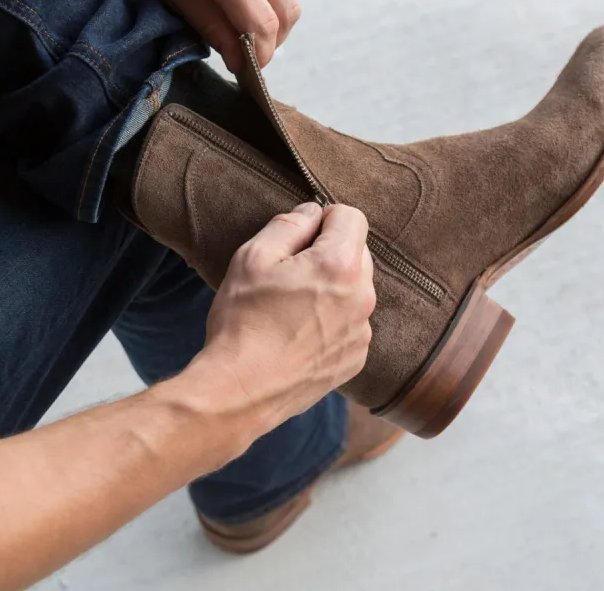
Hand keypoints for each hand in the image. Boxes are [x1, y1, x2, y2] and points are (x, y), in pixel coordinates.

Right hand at [194, 203, 374, 435]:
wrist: (241, 391)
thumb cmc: (243, 322)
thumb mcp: (252, 258)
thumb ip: (288, 225)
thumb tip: (312, 211)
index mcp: (339, 265)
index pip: (352, 216)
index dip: (323, 219)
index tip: (299, 237)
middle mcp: (362, 297)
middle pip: (357, 252)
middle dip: (328, 252)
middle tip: (289, 273)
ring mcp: (362, 331)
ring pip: (355, 288)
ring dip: (332, 286)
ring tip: (292, 306)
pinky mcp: (356, 357)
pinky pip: (352, 321)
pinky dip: (333, 319)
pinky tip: (300, 332)